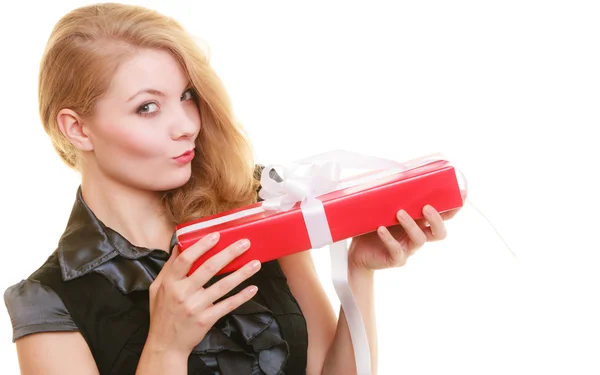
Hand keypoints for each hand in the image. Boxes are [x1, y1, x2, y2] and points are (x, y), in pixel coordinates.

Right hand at [145, 233, 260, 356]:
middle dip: (229, 253)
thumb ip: (169, 267)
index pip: (186, 260)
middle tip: (245, 243)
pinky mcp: (207, 319)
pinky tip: (253, 288)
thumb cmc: (162, 314)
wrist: (165, 345)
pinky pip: (228, 305)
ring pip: (223, 286)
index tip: (216, 235)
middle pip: (209, 268)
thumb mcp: (157, 288)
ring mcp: (196, 307)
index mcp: (170, 283)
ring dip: (242, 273)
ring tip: (256, 263)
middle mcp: (183, 294)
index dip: (201, 246)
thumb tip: (179, 245)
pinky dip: (242, 296)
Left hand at [349, 205, 460, 270]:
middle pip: (439, 232)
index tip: (461, 194)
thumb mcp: (382, 209)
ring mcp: (408, 249)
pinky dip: (389, 239)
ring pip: (419, 240)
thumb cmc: (372, 227)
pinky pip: (396, 251)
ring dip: (411, 225)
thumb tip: (389, 170)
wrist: (357, 253)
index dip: (454, 207)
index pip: (442, 216)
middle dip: (437, 219)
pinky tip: (381, 229)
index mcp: (419, 223)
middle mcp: (417, 236)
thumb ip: (389, 195)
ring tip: (399, 213)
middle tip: (426, 207)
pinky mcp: (395, 259)